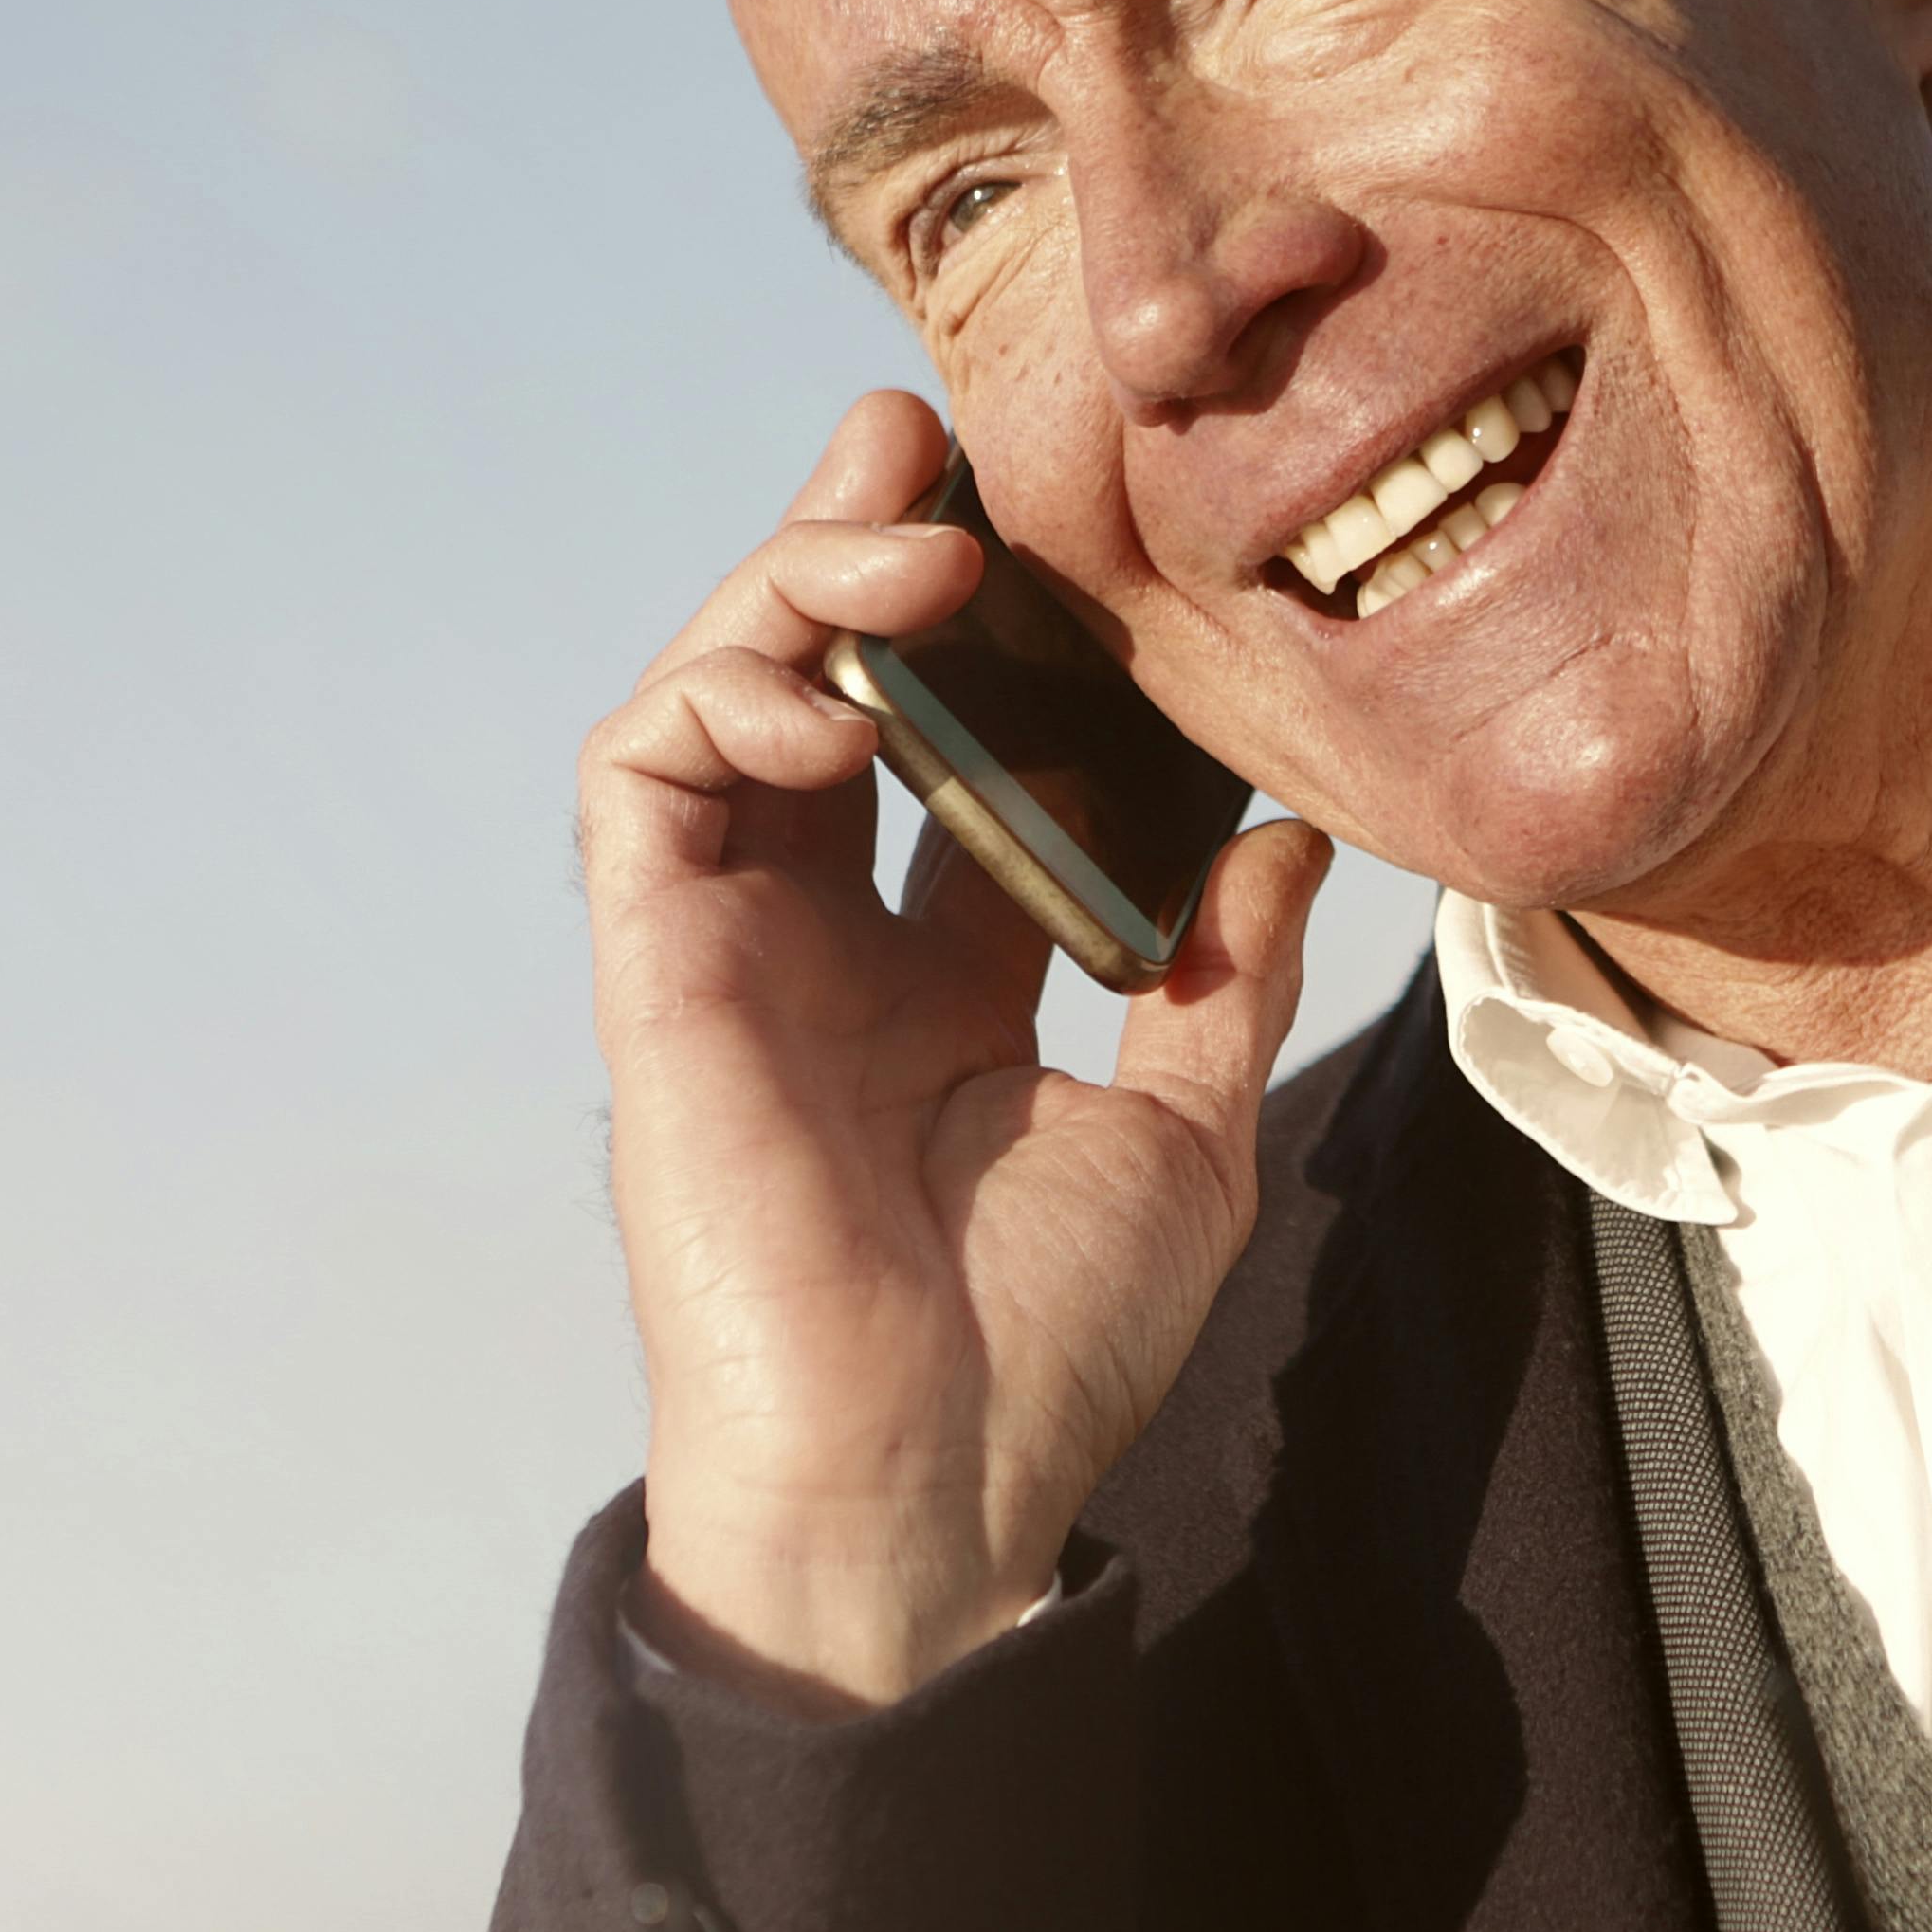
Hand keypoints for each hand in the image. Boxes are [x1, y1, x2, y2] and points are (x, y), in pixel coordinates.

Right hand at [579, 387, 1333, 1706]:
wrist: (934, 1492)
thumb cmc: (1046, 1352)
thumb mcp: (1186, 1137)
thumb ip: (1220, 979)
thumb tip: (1284, 833)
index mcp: (941, 976)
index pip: (951, 748)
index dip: (988, 628)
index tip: (1058, 521)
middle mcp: (825, 942)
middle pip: (820, 684)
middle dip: (860, 543)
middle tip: (929, 438)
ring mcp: (733, 951)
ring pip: (719, 696)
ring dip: (792, 587)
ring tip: (910, 544)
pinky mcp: (659, 975)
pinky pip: (646, 784)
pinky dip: (725, 697)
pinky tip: (837, 691)